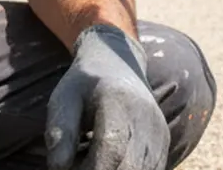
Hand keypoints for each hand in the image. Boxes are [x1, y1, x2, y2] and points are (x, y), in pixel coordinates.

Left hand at [45, 25, 169, 169]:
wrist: (117, 64)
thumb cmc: (84, 85)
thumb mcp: (63, 99)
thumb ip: (59, 132)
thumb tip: (59, 168)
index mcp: (120, 101)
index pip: (111, 148)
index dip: (89, 169)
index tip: (67, 168)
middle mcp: (147, 118)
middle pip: (128, 167)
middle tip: (77, 162)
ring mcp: (159, 132)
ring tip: (91, 158)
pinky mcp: (164, 144)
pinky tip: (107, 160)